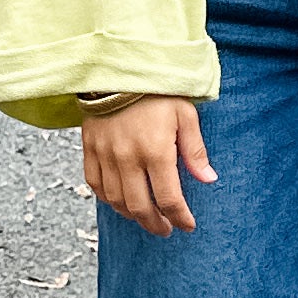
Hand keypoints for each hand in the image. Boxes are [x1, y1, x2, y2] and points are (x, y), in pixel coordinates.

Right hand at [80, 96, 215, 236]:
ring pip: (116, 201)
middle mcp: (128, 158)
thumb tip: (208, 179)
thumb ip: (195, 150)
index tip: (188, 225)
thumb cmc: (157, 90)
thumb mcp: (185, 114)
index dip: (181, 217)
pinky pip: (94, 184)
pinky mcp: (90, 148)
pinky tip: (120, 201)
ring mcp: (105, 155)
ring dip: (132, 215)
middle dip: (156, 224)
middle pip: (140, 207)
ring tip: (146, 216)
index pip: (169, 198)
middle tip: (167, 228)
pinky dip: (107, 199)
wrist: (118, 68)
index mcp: (156, 150)